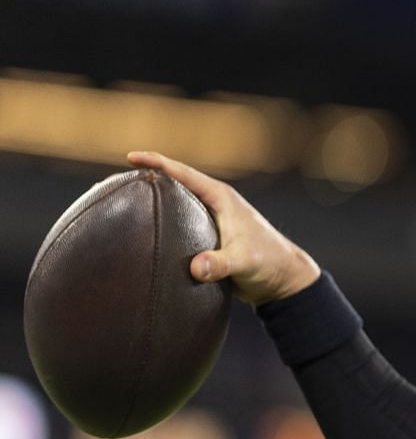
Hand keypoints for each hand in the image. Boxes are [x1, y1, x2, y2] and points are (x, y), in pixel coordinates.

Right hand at [126, 152, 321, 305]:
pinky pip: (176, 227)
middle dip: (144, 180)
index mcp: (221, 198)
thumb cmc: (269, 264)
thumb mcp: (245, 262)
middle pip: (173, 186)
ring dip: (148, 204)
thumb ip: (221, 264)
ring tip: (117, 204)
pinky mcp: (206, 238)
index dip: (157, 163)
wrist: (282, 281)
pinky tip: (136, 235)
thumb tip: (196, 268)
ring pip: (172, 207)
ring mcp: (208, 221)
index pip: (184, 174)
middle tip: (111, 181)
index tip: (130, 157)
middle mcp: (213, 205)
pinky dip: (157, 226)